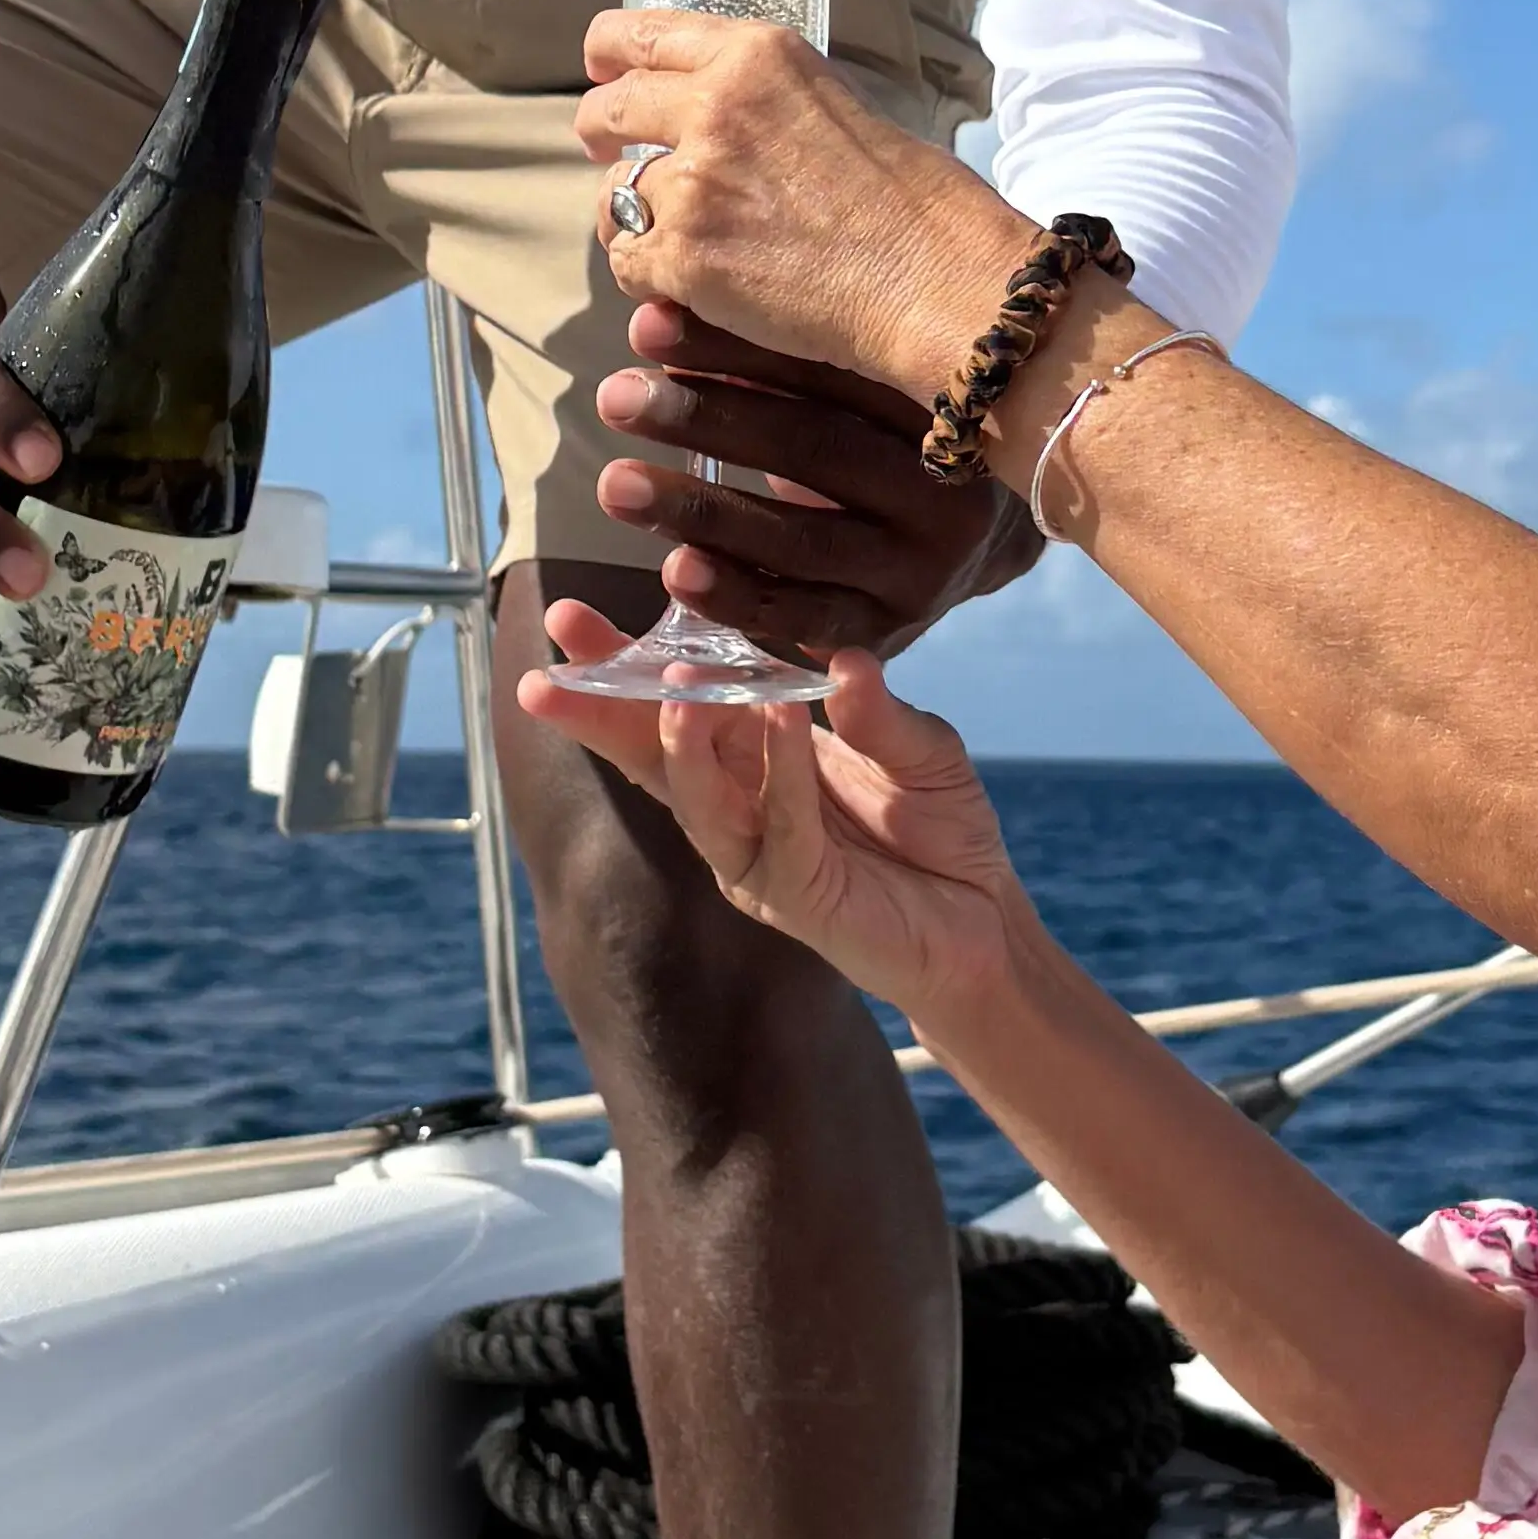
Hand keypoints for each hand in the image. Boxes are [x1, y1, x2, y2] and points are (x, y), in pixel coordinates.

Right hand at [520, 641, 1041, 1024]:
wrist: (984, 921)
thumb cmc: (939, 828)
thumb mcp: (919, 747)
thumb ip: (878, 708)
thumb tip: (846, 660)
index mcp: (754, 755)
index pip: (677, 700)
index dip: (626, 662)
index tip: (572, 617)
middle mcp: (740, 804)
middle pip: (653, 749)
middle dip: (602, 702)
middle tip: (554, 655)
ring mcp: (759, 854)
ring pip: (697, 796)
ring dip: (680, 737)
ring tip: (671, 682)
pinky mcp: (798, 893)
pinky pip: (781, 823)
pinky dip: (779, 768)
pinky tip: (778, 714)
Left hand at [582, 15, 1022, 397]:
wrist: (935, 279)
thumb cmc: (914, 204)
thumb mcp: (839, 104)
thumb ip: (766, 99)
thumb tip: (721, 119)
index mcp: (758, 56)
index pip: (642, 34)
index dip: (607, 54)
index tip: (602, 70)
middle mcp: (716, 106)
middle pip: (609, 108)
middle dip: (600, 131)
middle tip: (613, 153)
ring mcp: (693, 183)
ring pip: (615, 193)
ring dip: (636, 216)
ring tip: (679, 239)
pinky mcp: (684, 256)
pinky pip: (627, 259)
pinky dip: (649, 276)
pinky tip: (690, 284)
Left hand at [591, 298, 1031, 661]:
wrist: (981, 534)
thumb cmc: (895, 431)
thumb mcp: (866, 381)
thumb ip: (788, 349)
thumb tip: (665, 304)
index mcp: (947, 404)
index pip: (834, 368)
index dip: (736, 345)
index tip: (647, 326)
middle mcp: (947, 490)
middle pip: (819, 450)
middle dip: (708, 421)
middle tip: (617, 399)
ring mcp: (921, 572)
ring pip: (803, 540)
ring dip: (703, 513)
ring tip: (616, 487)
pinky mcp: (887, 632)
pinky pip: (805, 617)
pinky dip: (736, 597)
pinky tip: (673, 573)